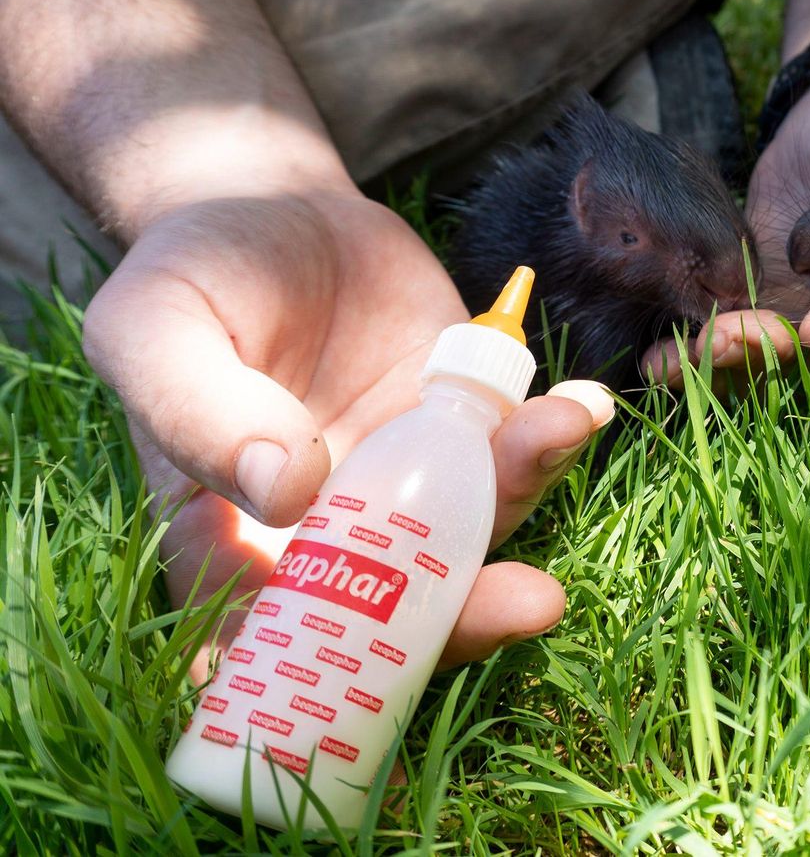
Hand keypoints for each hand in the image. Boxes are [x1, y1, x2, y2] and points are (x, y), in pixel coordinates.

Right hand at [82, 191, 613, 681]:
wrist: (271, 209)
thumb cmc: (190, 279)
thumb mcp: (153, 327)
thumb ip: (194, 410)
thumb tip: (283, 493)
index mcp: (232, 540)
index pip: (276, 639)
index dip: (332, 673)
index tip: (385, 662)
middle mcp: (331, 536)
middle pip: (401, 612)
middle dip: (470, 616)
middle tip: (530, 601)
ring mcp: (409, 489)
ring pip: (474, 531)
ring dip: (523, 495)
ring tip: (557, 429)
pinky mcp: (465, 432)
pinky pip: (515, 455)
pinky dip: (554, 437)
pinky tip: (582, 404)